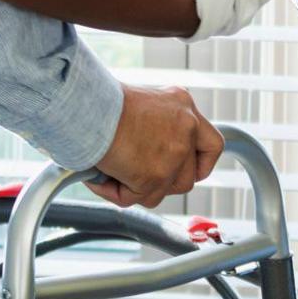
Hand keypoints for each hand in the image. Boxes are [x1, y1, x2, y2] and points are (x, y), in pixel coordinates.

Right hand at [87, 85, 223, 208]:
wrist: (86, 104)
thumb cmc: (100, 101)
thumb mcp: (140, 104)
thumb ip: (154, 127)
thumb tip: (146, 155)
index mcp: (182, 104)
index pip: (211, 144)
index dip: (200, 165)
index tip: (188, 172)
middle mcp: (186, 126)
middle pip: (187, 176)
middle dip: (162, 182)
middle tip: (134, 174)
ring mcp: (174, 152)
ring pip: (164, 190)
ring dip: (138, 187)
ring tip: (111, 170)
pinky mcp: (156, 175)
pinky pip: (137, 197)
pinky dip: (117, 192)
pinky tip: (101, 176)